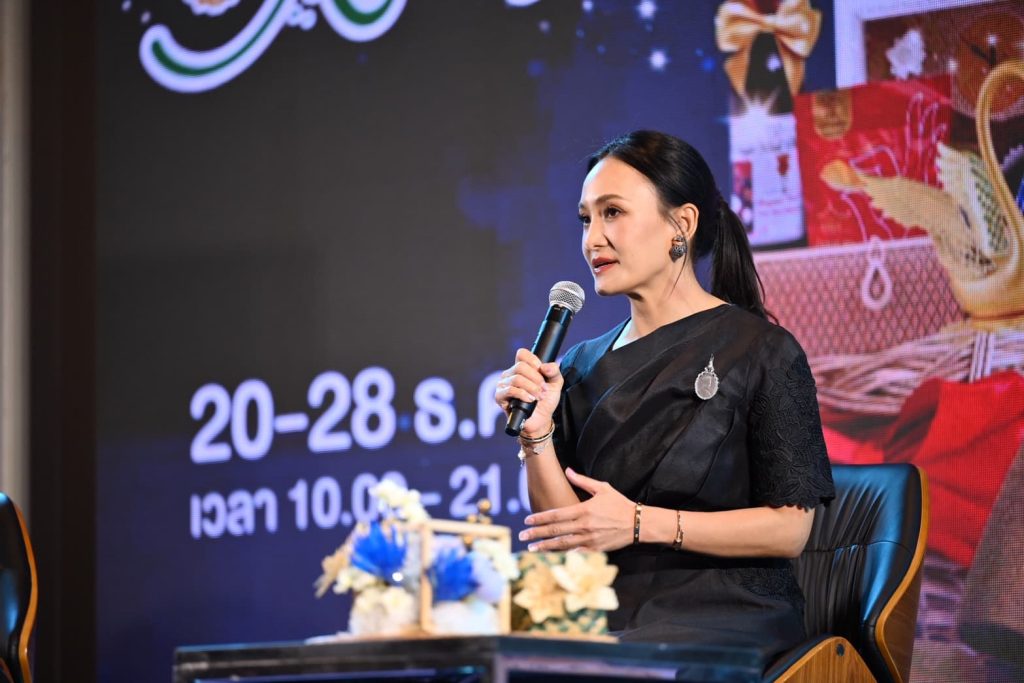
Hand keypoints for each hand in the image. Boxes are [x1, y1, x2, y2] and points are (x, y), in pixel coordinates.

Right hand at [494, 348, 562, 436]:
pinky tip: (530, 400)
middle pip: (520, 366)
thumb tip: (544, 367)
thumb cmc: (546, 400)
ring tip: (539, 396)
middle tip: (543, 389)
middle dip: (536, 378)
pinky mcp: (499, 396)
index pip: (522, 354)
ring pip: (517, 378)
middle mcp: (510, 373)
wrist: (541, 419)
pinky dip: (523, 394)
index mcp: (521, 367)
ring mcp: (503, 384)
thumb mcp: (555, 383)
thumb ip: (554, 371)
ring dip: (532, 388)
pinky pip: (510, 390)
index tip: (542, 372)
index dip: (533, 361)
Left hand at [518, 468, 633, 551]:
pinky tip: (552, 554)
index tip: (527, 519)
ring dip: (545, 546)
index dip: (540, 518)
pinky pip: (575, 552)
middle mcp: (583, 526)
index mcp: (583, 510)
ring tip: (532, 548)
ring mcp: (588, 539)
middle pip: (555, 531)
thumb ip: (583, 481)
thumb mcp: (602, 488)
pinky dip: (563, 553)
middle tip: (522, 535)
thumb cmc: (619, 504)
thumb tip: (568, 471)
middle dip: (537, 533)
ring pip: (562, 544)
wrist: (638, 524)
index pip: (556, 515)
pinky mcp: (594, 549)